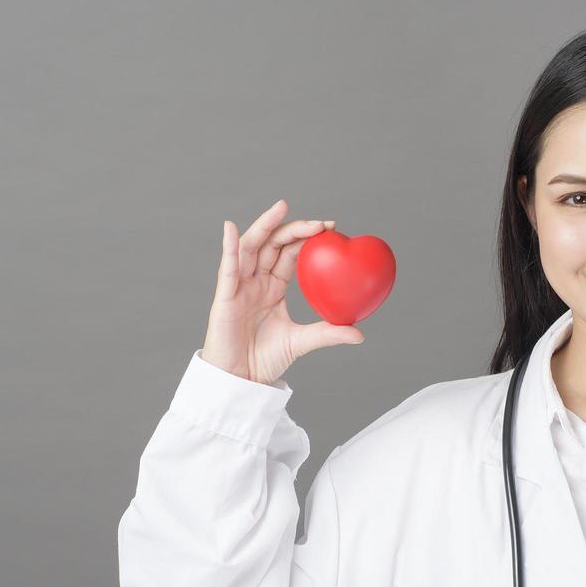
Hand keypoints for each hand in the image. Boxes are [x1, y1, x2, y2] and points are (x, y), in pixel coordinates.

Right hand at [200, 198, 365, 384]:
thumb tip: (361, 334)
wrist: (241, 380)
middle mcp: (255, 281)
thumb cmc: (265, 360)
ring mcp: (239, 286)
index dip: (307, 238)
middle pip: (273, 244)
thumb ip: (327, 333)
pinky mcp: (224, 296)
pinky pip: (227, 268)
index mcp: (273, 287)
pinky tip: (232, 229)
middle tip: (320, 223)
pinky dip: (229, 247)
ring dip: (265, 225)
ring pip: (251, 247)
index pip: (290, 254)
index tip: (332, 228)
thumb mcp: (301, 342)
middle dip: (294, 229)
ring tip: (282, 207)